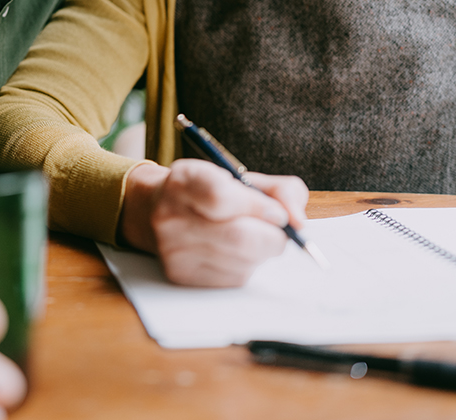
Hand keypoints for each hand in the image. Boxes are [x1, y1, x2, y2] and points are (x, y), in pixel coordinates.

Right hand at [119, 159, 308, 286]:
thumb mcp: (240, 177)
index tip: (277, 213)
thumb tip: (299, 221)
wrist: (156, 211)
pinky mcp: (180, 275)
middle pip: (238, 238)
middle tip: (277, 230)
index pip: (222, 198)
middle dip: (272, 237)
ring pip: (242, 262)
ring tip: (250, 237)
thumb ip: (280, 190)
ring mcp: (173, 249)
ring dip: (260, 253)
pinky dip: (246, 266)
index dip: (258, 208)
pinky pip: (233, 278)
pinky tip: (234, 252)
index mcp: (184, 180)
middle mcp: (171, 215)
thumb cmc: (209, 192)